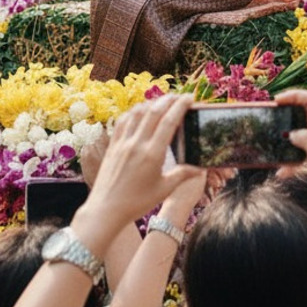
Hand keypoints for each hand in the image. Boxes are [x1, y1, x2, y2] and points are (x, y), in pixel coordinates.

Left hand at [72, 94, 199, 242]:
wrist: (106, 210)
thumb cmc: (137, 203)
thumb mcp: (164, 190)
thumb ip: (182, 174)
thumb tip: (200, 167)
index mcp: (152, 154)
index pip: (169, 121)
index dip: (181, 106)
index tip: (190, 98)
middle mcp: (137, 144)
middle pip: (154, 111)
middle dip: (169, 99)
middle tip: (180, 96)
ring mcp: (123, 142)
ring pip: (138, 112)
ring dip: (152, 102)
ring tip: (162, 101)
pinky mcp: (113, 145)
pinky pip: (124, 120)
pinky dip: (134, 111)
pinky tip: (140, 112)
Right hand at [280, 90, 306, 193]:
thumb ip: (306, 140)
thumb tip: (291, 133)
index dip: (294, 95)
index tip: (278, 100)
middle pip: (303, 108)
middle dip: (288, 108)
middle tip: (273, 112)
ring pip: (299, 126)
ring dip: (287, 132)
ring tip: (274, 136)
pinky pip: (299, 144)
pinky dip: (290, 155)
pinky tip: (282, 173)